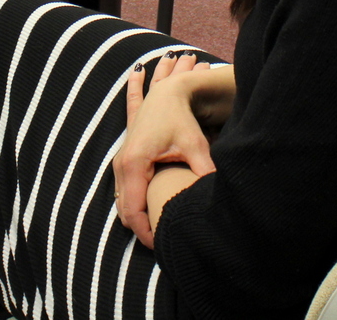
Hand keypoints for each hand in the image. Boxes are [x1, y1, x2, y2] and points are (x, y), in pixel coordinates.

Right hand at [113, 53, 216, 248]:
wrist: (167, 93)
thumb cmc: (179, 117)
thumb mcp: (195, 145)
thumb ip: (204, 171)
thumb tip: (217, 193)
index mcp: (134, 164)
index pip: (134, 211)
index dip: (147, 233)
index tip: (163, 244)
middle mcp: (121, 165)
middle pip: (125, 212)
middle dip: (143, 229)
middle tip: (163, 243)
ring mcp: (119, 163)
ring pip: (123, 203)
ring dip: (139, 217)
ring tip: (160, 231)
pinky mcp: (123, 160)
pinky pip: (123, 192)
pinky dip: (134, 204)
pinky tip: (150, 213)